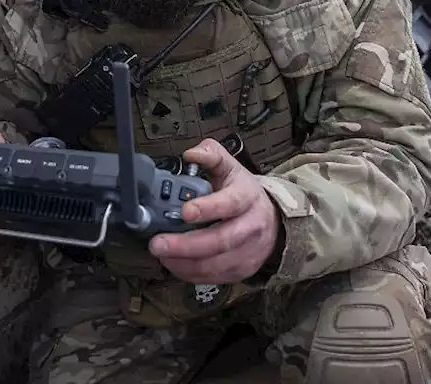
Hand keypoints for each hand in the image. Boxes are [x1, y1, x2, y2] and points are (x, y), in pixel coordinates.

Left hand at [149, 138, 280, 284]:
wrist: (273, 221)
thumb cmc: (244, 194)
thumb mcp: (231, 168)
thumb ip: (211, 155)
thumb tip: (191, 153)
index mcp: (247, 197)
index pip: (230, 203)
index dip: (207, 208)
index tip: (184, 211)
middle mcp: (251, 226)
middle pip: (220, 240)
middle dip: (185, 245)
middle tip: (157, 243)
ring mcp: (248, 252)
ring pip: (215, 264)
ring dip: (183, 262)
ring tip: (161, 253)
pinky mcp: (241, 270)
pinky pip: (213, 277)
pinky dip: (189, 273)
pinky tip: (173, 263)